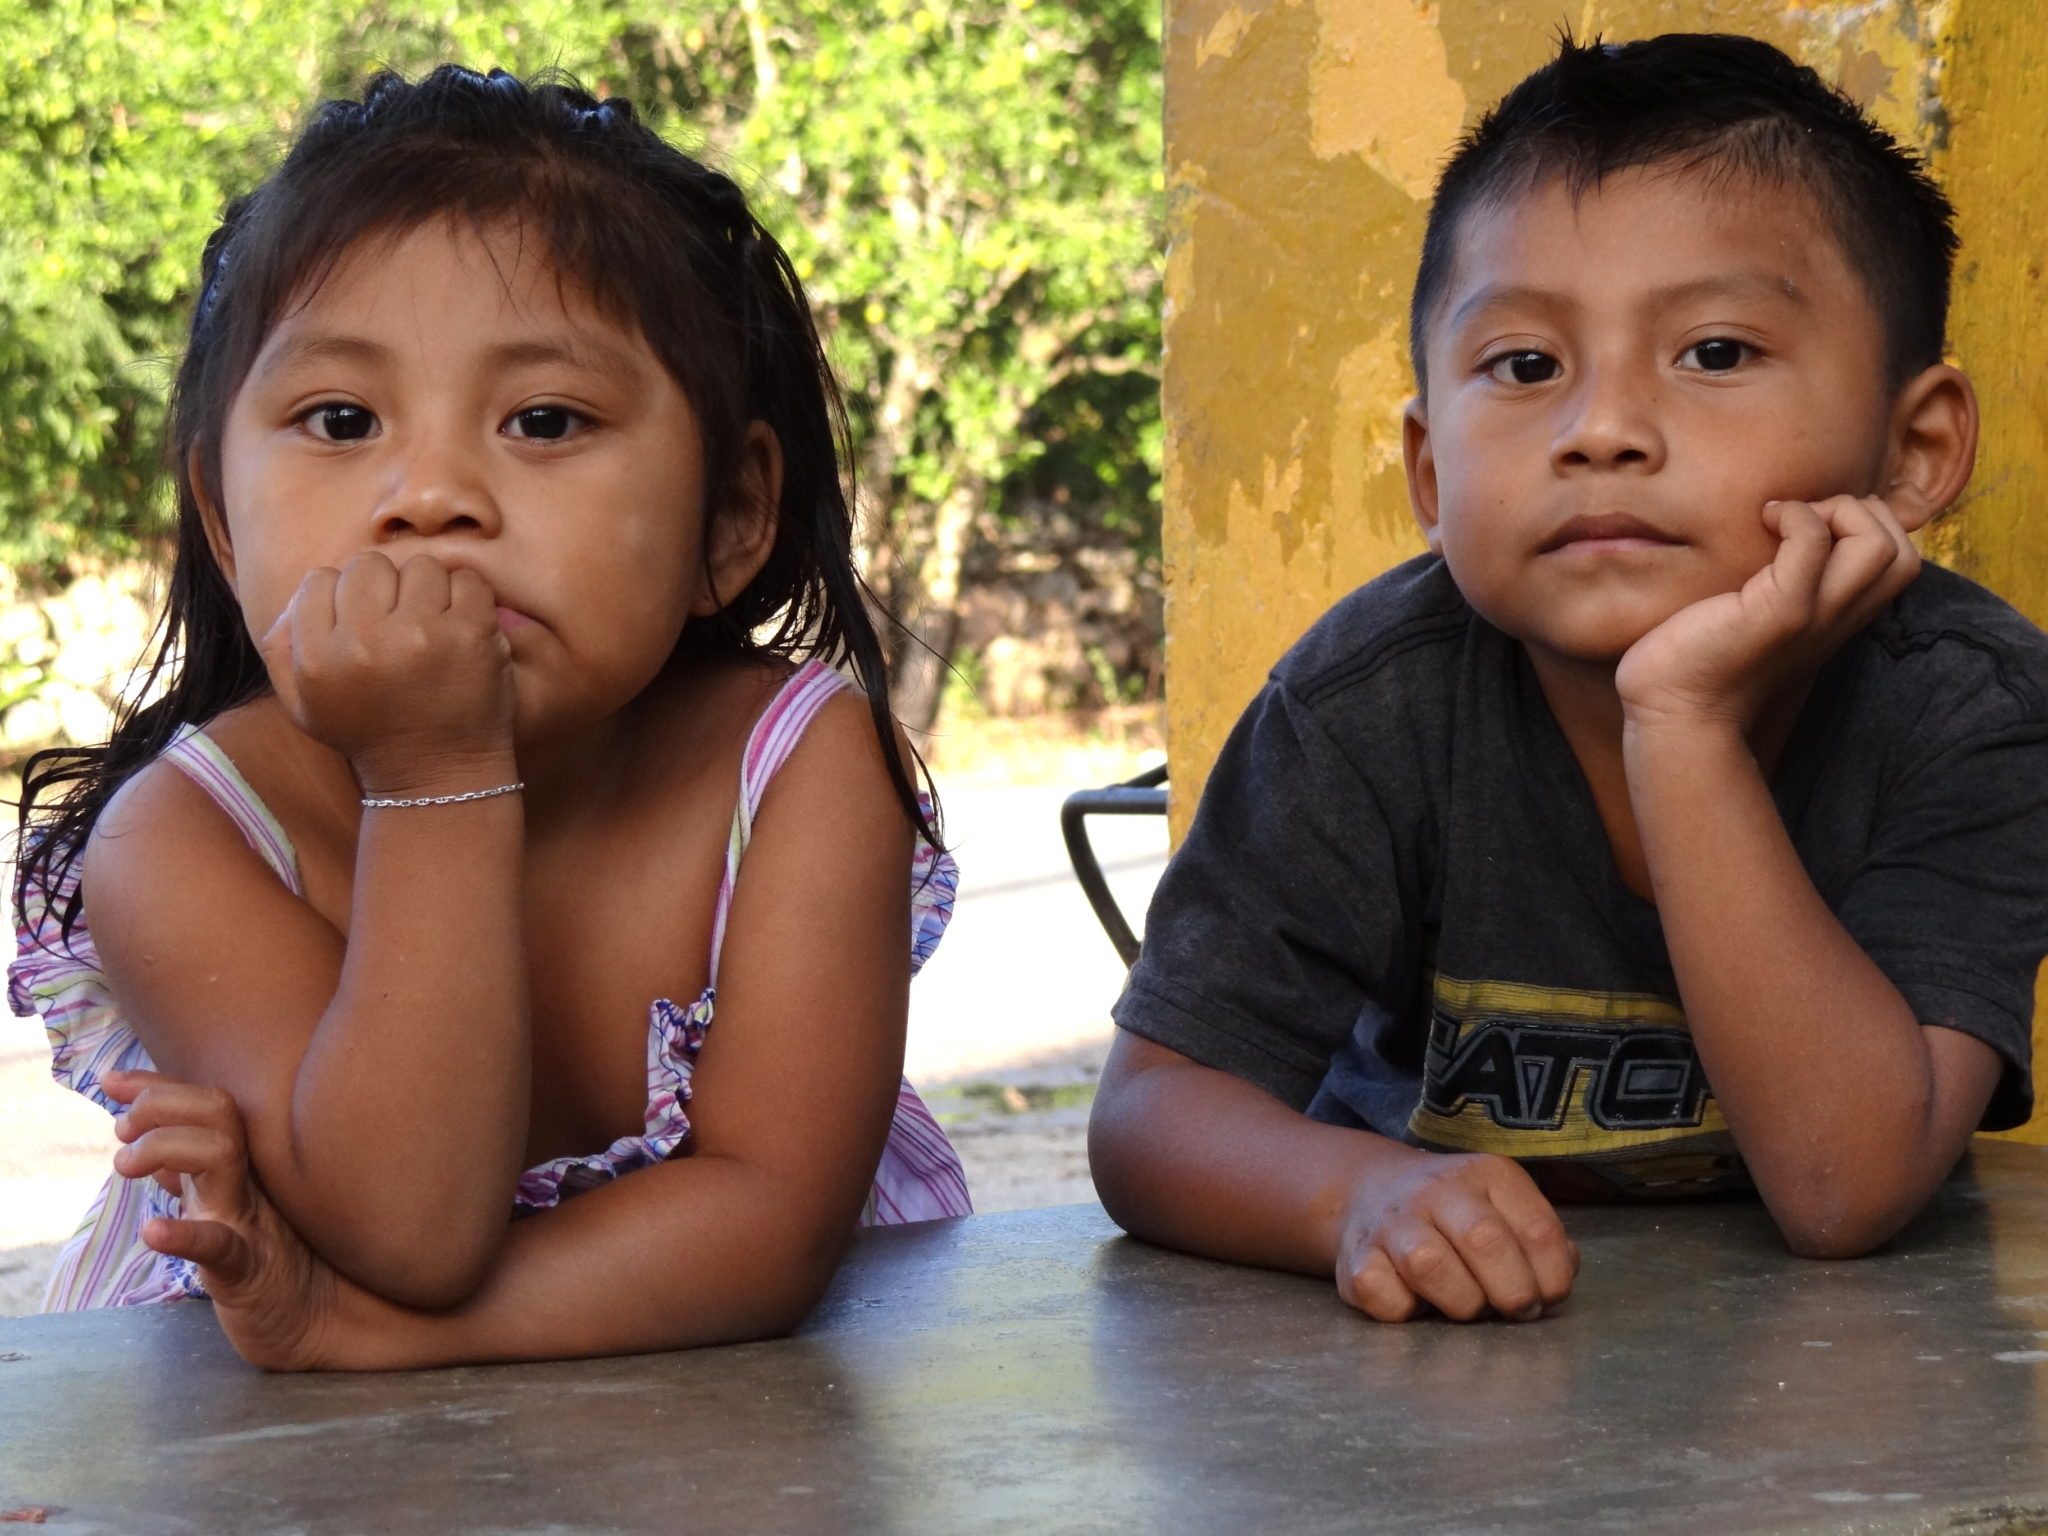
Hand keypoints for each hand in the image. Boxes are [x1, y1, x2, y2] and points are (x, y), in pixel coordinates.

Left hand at [106, 1069, 341, 1371]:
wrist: (327, 1327)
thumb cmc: (278, 1270)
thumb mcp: (230, 1220)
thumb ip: (198, 1185)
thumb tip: (155, 1157)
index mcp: (242, 1173)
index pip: (205, 1107)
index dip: (157, 1086)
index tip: (113, 1079)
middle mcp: (250, 1186)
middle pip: (217, 1114)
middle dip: (162, 1104)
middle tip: (123, 1129)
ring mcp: (254, 1223)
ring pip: (220, 1157)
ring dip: (165, 1146)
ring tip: (125, 1165)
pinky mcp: (251, 1271)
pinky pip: (220, 1247)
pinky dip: (185, 1235)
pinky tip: (155, 1231)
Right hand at [258, 551, 516, 795]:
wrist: (436, 776)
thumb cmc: (369, 735)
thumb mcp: (302, 704)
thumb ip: (282, 646)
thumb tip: (300, 593)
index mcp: (319, 658)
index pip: (320, 579)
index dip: (344, 597)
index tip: (364, 625)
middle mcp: (365, 643)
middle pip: (369, 566)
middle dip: (385, 589)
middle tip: (400, 624)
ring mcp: (421, 635)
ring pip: (420, 567)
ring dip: (429, 592)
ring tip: (432, 628)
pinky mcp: (470, 635)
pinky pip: (467, 580)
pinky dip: (468, 599)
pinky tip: (462, 630)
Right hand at [1335, 1149, 1577, 1322]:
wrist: (1371, 1190)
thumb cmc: (1457, 1215)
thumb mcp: (1505, 1209)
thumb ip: (1540, 1240)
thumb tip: (1556, 1282)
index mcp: (1487, 1174)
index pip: (1538, 1230)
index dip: (1552, 1278)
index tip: (1545, 1296)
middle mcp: (1437, 1189)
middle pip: (1484, 1240)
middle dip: (1512, 1292)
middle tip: (1513, 1309)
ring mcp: (1391, 1221)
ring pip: (1428, 1264)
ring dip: (1459, 1302)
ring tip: (1464, 1304)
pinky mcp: (1355, 1256)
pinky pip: (1380, 1292)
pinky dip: (1402, 1309)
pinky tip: (1413, 1300)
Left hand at [1615, 490, 1923, 733]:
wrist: (1674, 712)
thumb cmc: (1699, 659)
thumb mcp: (1755, 617)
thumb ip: (1779, 585)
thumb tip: (1772, 534)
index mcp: (1836, 620)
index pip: (1900, 565)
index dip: (1868, 528)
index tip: (1806, 526)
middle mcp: (1837, 620)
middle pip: (1904, 555)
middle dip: (1864, 514)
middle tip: (1801, 520)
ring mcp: (1814, 616)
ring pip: (1881, 547)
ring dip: (1840, 512)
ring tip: (1785, 520)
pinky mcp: (1780, 612)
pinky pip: (1813, 544)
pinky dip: (1796, 517)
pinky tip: (1762, 521)